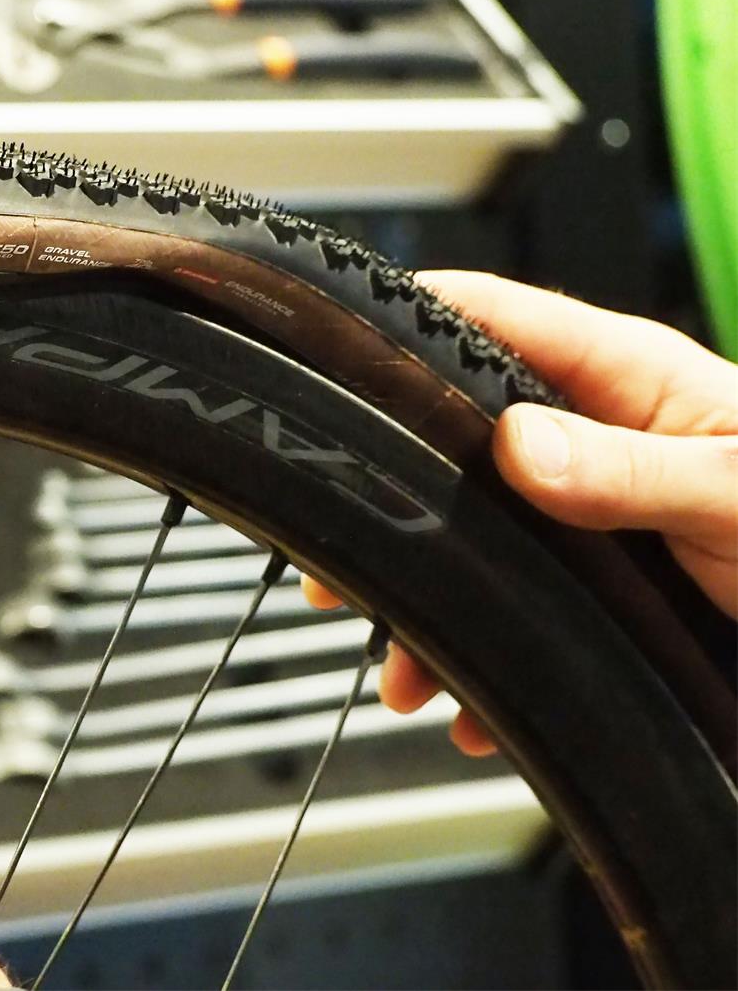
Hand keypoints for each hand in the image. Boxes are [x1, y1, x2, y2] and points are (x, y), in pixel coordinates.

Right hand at [305, 271, 737, 755]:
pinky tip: (475, 707)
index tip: (328, 354)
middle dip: (393, 505)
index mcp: (621, 378)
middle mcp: (591, 434)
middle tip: (336, 568)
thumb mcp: (736, 496)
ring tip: (404, 671)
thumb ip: (631, 468)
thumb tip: (520, 444)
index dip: (400, 325)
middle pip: (451, 442)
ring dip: (433, 609)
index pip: (485, 318)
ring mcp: (589, 507)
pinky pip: (518, 605)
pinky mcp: (601, 576)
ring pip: (474, 538)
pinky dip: (486, 661)